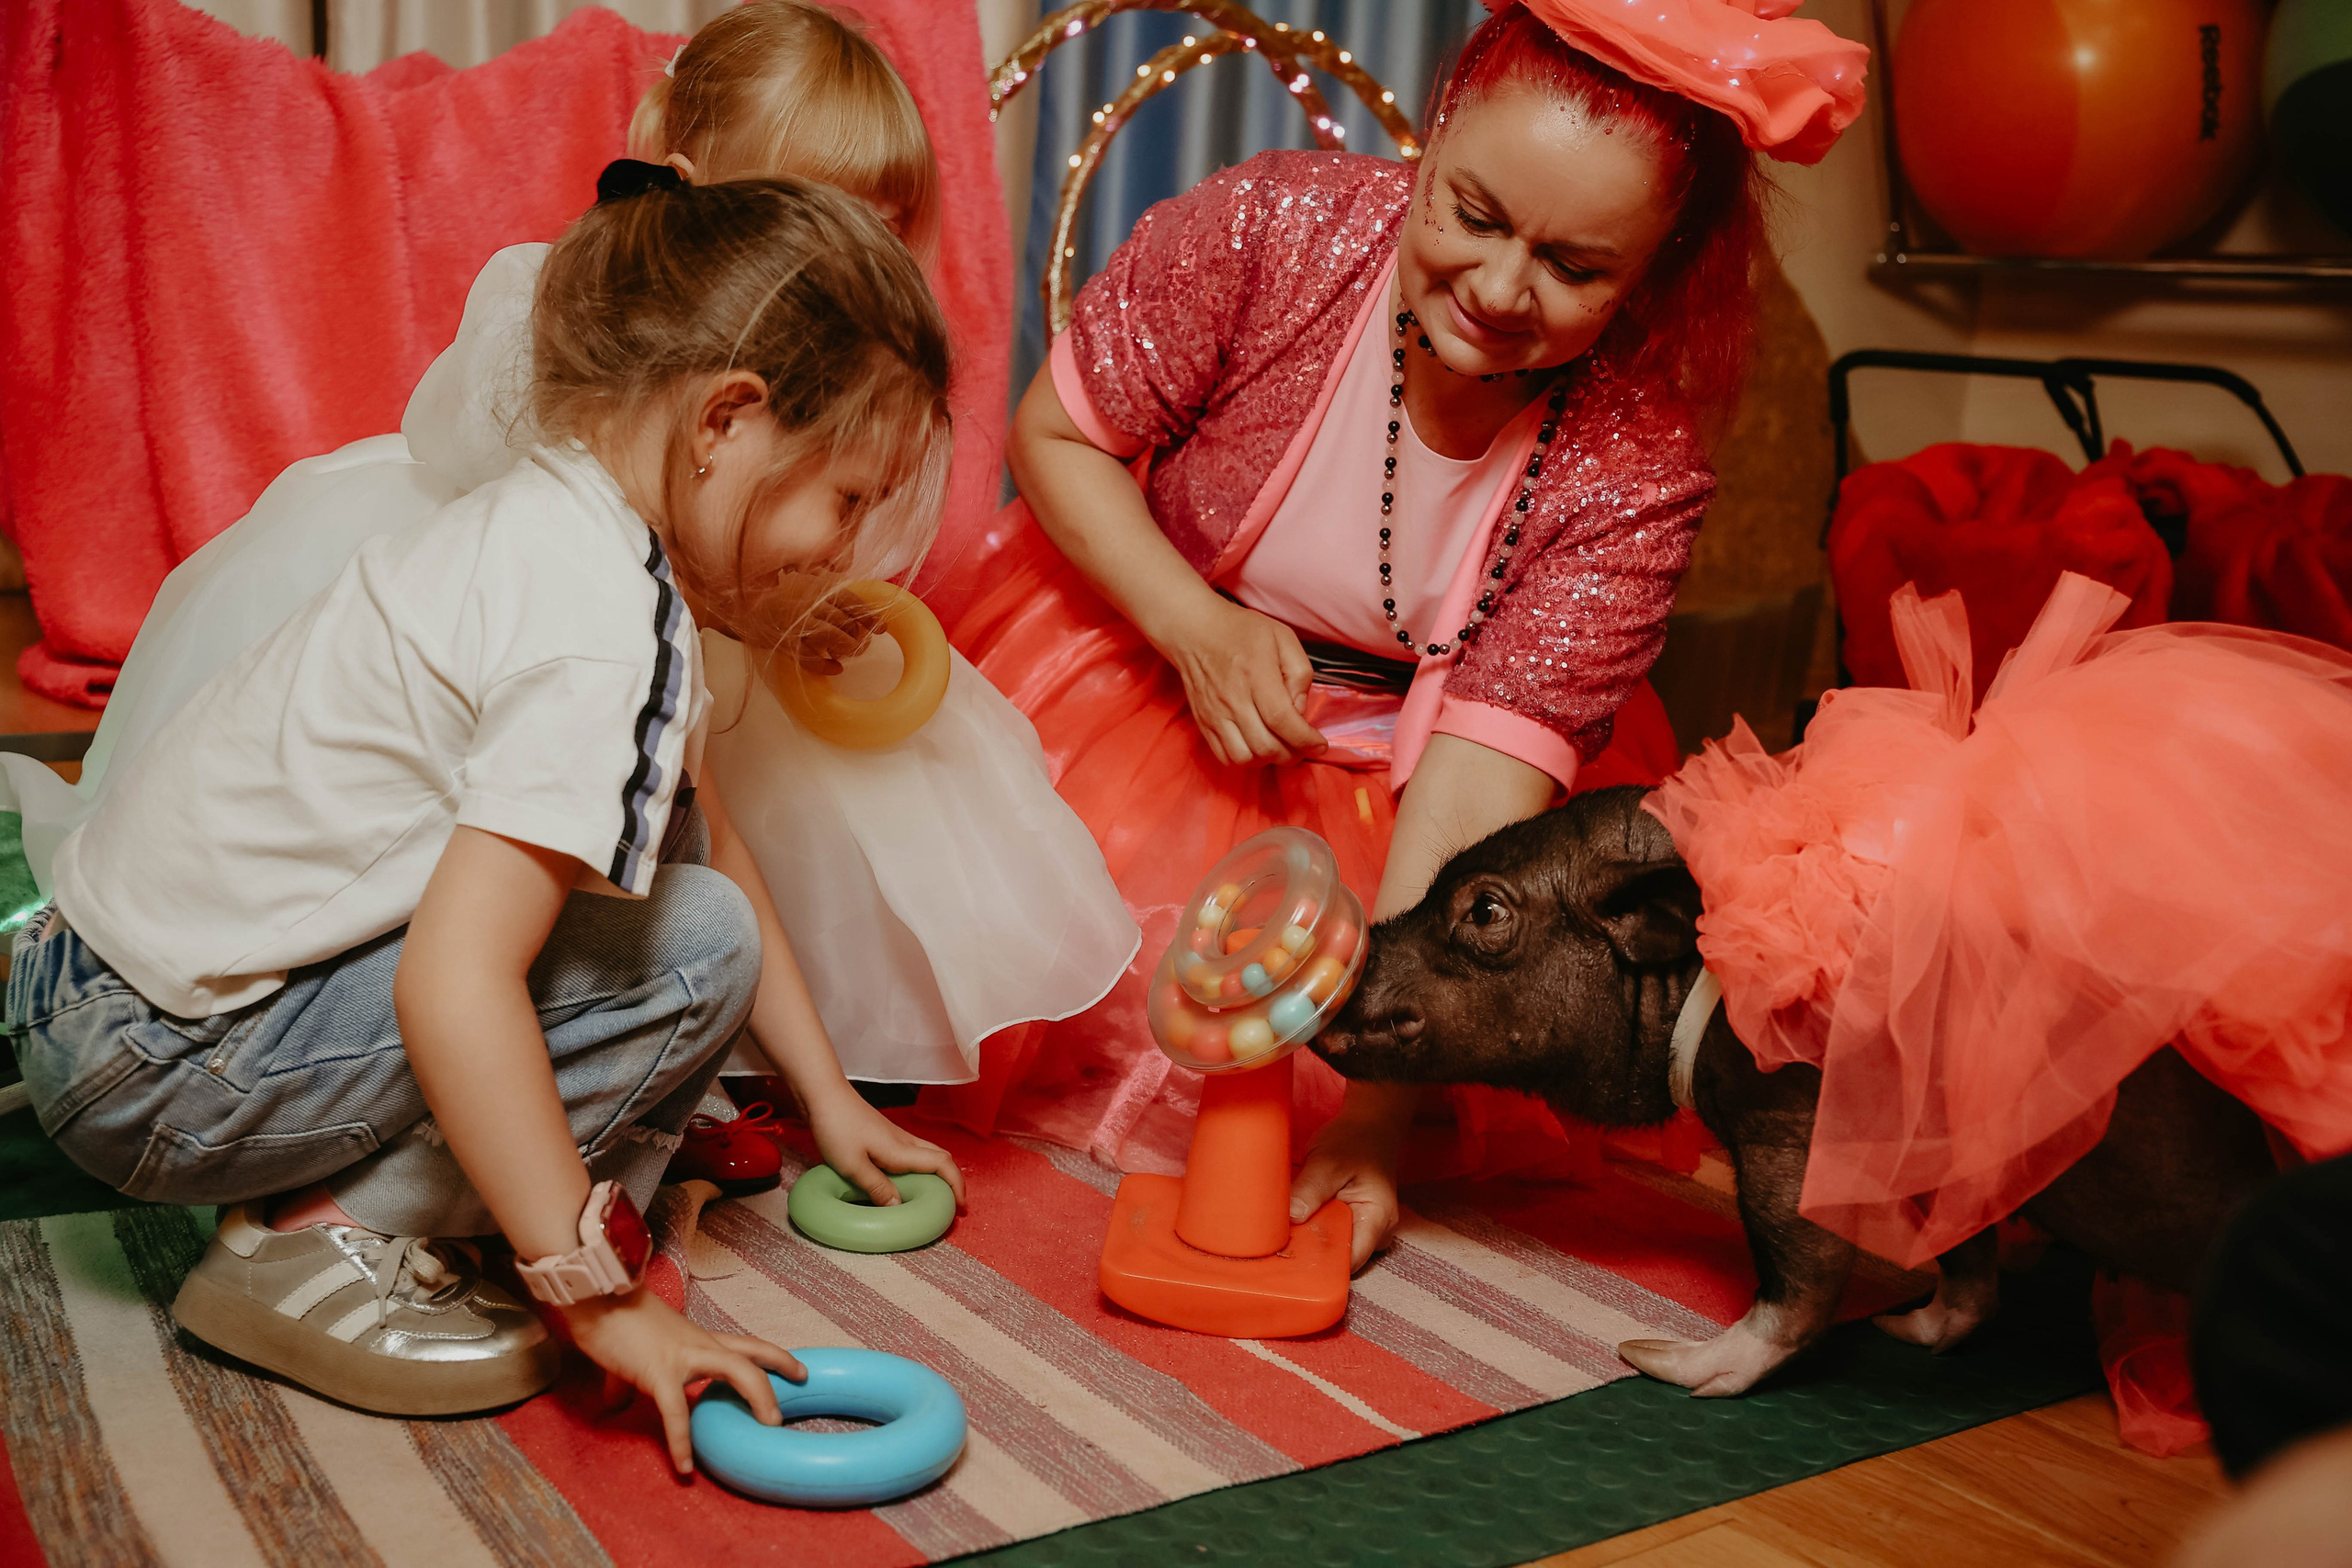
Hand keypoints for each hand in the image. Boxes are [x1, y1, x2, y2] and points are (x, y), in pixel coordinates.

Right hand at [563, 1289, 804, 1473]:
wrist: (594, 1298)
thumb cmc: (612, 1321)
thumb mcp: (631, 1352)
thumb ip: (628, 1380)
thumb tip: (614, 1404)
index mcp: (696, 1340)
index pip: (744, 1345)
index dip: (774, 1357)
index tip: (799, 1370)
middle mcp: (698, 1344)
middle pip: (751, 1353)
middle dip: (780, 1371)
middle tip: (792, 1403)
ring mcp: (683, 1355)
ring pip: (736, 1369)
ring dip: (758, 1396)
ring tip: (769, 1428)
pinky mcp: (658, 1371)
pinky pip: (676, 1411)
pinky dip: (681, 1441)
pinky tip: (684, 1467)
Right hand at [789, 592, 881, 676]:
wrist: (751, 610)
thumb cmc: (785, 596)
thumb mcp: (809, 583)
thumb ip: (832, 588)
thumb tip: (855, 593)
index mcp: (818, 588)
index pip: (851, 601)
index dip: (869, 617)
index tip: (882, 628)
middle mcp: (810, 604)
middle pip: (844, 621)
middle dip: (857, 636)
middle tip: (862, 645)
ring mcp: (798, 624)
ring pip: (831, 636)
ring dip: (846, 647)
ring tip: (850, 653)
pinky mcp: (787, 643)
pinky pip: (810, 657)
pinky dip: (825, 666)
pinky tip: (836, 668)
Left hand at [805, 1084, 967, 1209]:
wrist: (824, 1096)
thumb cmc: (837, 1127)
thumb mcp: (852, 1165)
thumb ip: (877, 1187)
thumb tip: (898, 1206)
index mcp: (901, 1150)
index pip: (942, 1164)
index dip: (957, 1184)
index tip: (961, 1205)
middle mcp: (904, 1141)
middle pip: (942, 1157)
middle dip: (953, 1180)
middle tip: (952, 1202)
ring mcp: (896, 1136)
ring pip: (928, 1154)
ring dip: (938, 1173)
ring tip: (932, 1194)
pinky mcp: (885, 1135)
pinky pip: (913, 1153)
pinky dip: (921, 1167)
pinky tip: (906, 1179)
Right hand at [1156, 597, 1325, 766]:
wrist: (1195, 631)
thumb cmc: (1242, 632)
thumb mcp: (1282, 637)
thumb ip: (1299, 673)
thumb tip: (1299, 710)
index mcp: (1256, 674)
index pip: (1282, 720)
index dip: (1305, 739)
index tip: (1319, 745)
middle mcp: (1233, 699)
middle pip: (1265, 746)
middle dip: (1292, 755)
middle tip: (1302, 748)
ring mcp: (1215, 714)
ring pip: (1245, 758)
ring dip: (1268, 761)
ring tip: (1280, 748)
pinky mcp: (1204, 723)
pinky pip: (1225, 757)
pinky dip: (1246, 761)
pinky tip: (1257, 748)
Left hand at [1288, 1087, 1415, 1270]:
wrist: (1369, 1125)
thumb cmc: (1355, 1139)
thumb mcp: (1328, 1161)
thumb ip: (1311, 1189)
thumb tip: (1290, 1218)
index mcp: (1377, 1219)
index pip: (1349, 1260)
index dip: (1319, 1264)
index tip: (1287, 1258)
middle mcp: (1377, 1231)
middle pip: (1341, 1258)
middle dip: (1310, 1254)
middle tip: (1278, 1242)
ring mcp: (1366, 1228)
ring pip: (1335, 1248)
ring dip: (1311, 1241)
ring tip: (1285, 1229)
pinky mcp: (1354, 1222)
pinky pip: (1333, 1236)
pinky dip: (1314, 1230)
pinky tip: (1297, 1221)